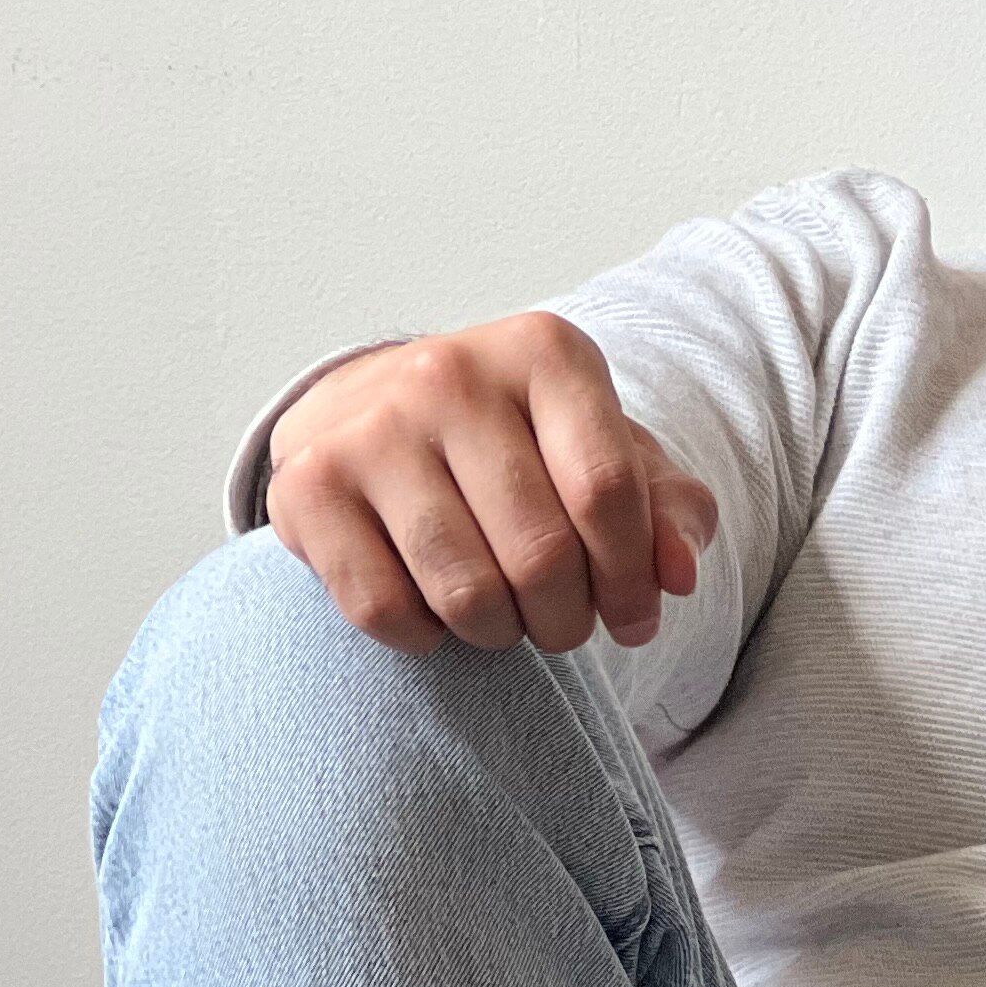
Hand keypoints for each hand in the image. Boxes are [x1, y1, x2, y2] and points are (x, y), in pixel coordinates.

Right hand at [262, 313, 719, 656]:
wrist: (373, 410)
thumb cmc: (515, 445)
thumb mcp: (607, 454)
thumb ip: (666, 510)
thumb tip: (677, 574)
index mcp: (543, 350)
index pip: (608, 490)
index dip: (630, 579)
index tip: (633, 618)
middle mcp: (449, 371)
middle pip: (540, 553)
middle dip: (566, 619)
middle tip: (560, 623)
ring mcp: (370, 425)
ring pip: (465, 592)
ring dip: (498, 633)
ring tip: (502, 616)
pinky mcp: (307, 484)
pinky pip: (383, 610)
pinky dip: (422, 636)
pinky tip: (432, 608)